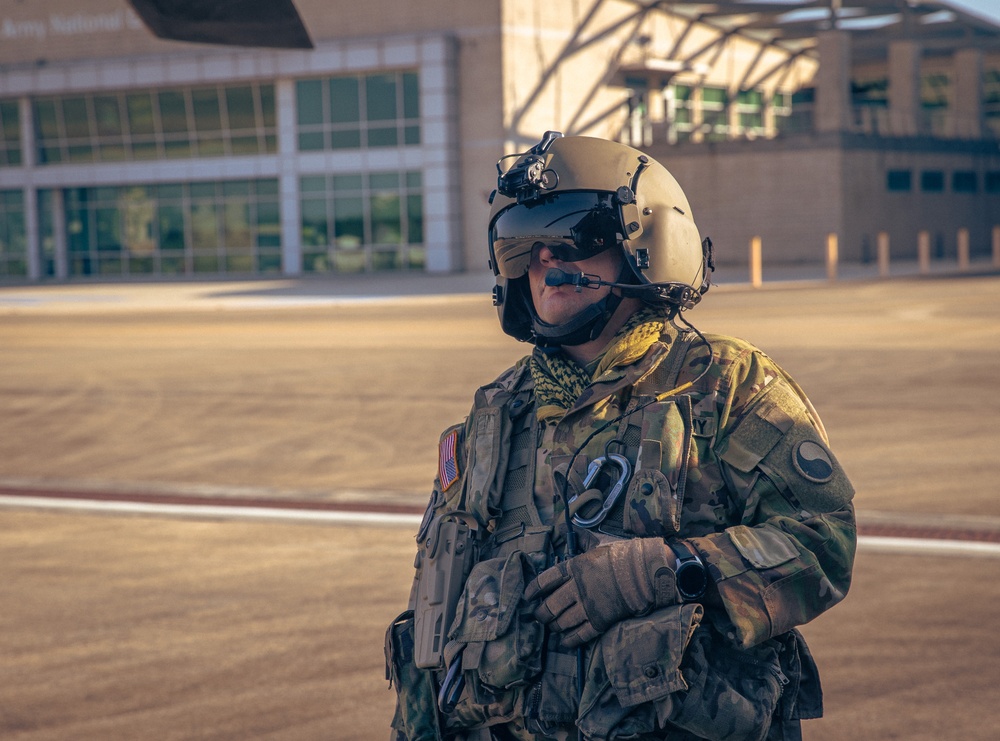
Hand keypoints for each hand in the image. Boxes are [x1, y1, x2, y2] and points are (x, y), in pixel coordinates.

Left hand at [524, 538, 677, 647]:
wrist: (647, 572)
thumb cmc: (622, 554)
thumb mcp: (597, 542)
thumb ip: (579, 538)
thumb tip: (562, 528)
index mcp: (575, 567)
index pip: (546, 580)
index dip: (534, 589)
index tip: (528, 596)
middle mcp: (578, 588)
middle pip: (551, 605)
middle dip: (541, 613)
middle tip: (539, 615)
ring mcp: (589, 606)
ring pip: (562, 621)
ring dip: (554, 626)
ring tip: (552, 626)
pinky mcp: (601, 620)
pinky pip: (580, 634)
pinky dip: (570, 640)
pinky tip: (564, 641)